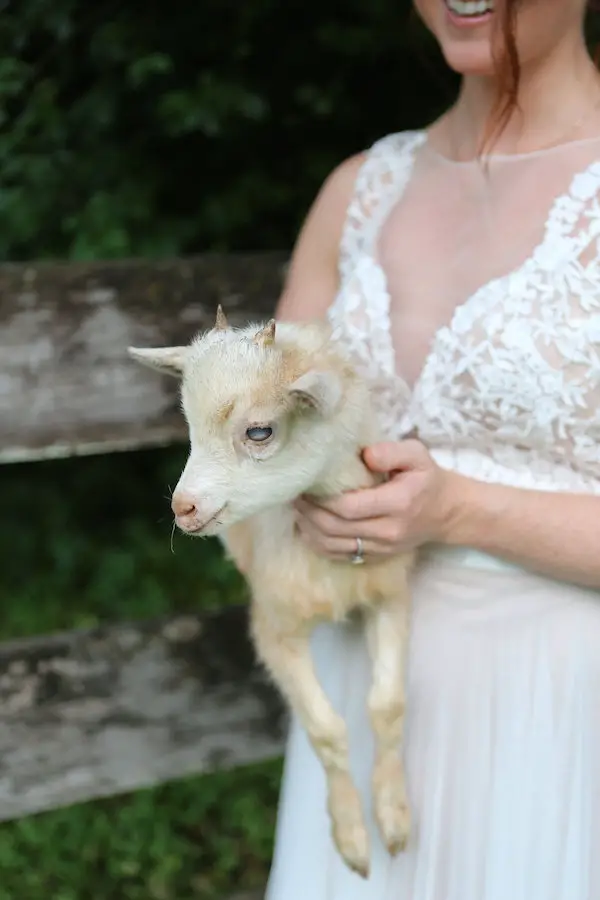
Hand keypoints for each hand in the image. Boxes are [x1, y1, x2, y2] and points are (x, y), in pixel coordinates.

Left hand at [294, 440, 459, 561]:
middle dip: (309, 512)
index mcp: (398, 503)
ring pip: (334, 546)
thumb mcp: (418, 455)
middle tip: (295, 495)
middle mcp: (388, 530)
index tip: (306, 484)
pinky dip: (319, 544)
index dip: (322, 499)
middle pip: (336, 528)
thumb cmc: (427, 479)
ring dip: (309, 529)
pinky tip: (308, 528)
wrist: (447, 512)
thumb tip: (364, 455)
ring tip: (297, 510)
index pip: (350, 507)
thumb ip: (391, 451)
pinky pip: (341, 556)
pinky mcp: (376, 557)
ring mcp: (382, 548)